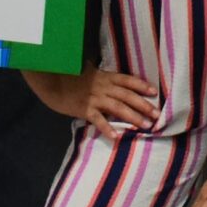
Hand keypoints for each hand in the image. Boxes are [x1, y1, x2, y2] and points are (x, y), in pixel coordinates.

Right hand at [23, 66, 159, 140]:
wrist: (49, 80)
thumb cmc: (67, 75)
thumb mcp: (86, 69)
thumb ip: (99, 74)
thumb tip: (108, 76)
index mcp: (104, 76)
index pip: (127, 80)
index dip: (141, 85)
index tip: (154, 92)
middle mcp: (102, 86)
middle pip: (127, 95)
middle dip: (143, 105)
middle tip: (156, 115)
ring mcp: (94, 98)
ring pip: (118, 107)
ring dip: (133, 117)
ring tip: (145, 126)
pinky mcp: (83, 108)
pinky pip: (98, 119)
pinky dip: (107, 128)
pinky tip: (116, 137)